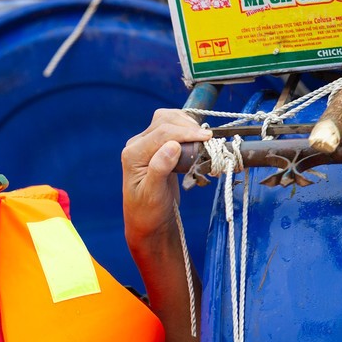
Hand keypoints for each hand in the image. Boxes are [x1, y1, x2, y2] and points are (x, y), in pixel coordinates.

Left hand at [121, 109, 212, 244]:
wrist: (149, 221)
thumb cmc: (149, 212)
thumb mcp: (153, 194)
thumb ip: (159, 169)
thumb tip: (172, 145)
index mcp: (133, 154)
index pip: (161, 133)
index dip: (186, 133)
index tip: (207, 138)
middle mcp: (137, 145)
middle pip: (164, 121)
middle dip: (188, 126)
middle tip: (208, 139)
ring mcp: (147, 144)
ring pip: (168, 120)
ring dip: (187, 125)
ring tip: (203, 138)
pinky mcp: (158, 147)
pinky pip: (173, 129)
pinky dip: (186, 130)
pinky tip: (197, 139)